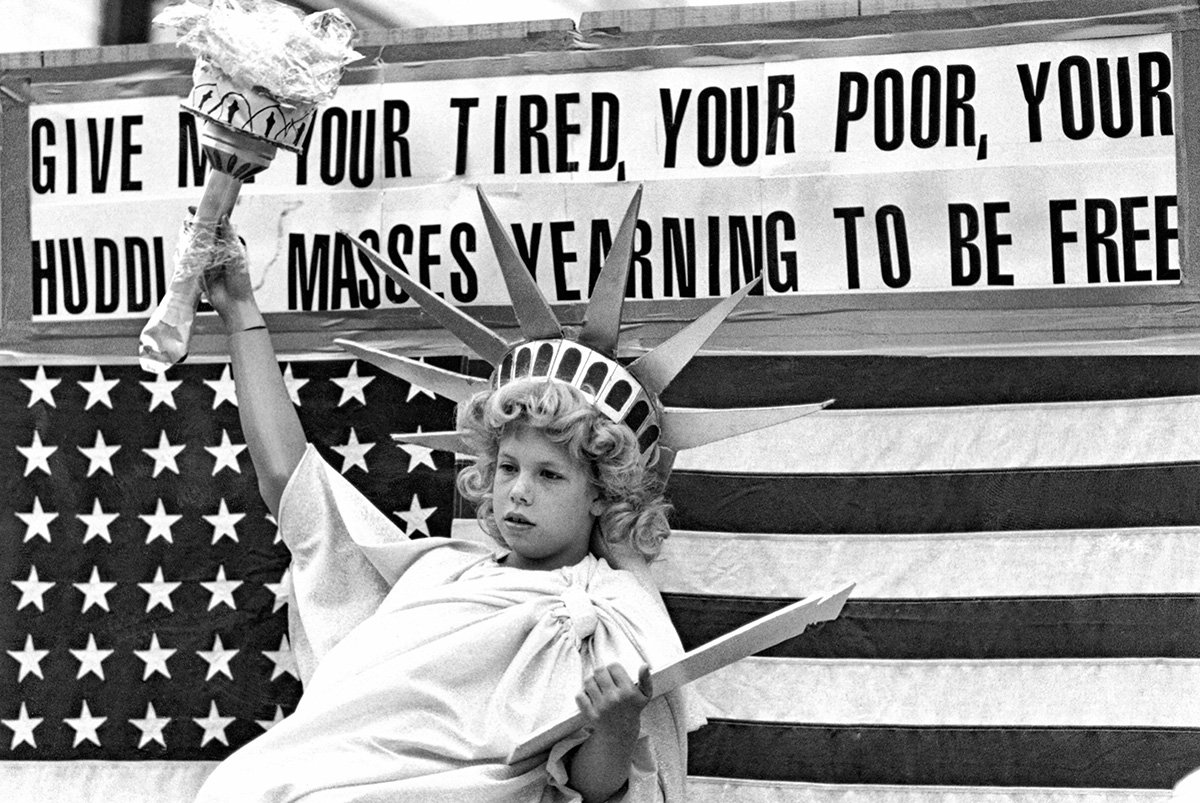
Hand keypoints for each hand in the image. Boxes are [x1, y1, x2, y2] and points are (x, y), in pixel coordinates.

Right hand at [190, 214, 260, 330]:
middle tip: (187, 219)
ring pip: (193, 245)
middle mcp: (216, 252)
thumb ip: (229, 236)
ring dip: (187, 237)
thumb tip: (224, 216)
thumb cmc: (240, 280)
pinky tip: (181, 246)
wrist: (234, 303)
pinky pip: (188, 259)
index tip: (196, 208)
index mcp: (228, 246)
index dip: (206, 217)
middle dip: (193, 226)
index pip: (215, 227)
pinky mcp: (197, 271)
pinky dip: (183, 252)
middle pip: (202, 234)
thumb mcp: (237, 255)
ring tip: (184, 229)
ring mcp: (206, 261)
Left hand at [576, 663, 651, 739]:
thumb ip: (646, 679)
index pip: (614, 666)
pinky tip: (590, 696)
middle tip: (604, 679)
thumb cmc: (632, 709)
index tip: (614, 675)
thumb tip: (644, 665)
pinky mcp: (591, 714)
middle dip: (601, 672)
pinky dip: (583, 694)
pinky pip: (580, 696)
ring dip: (591, 682)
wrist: (621, 733)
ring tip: (597, 687)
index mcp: (628, 691)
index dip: (613, 668)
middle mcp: (614, 698)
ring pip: (588, 681)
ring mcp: (602, 706)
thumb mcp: (645, 695)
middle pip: (599, 670)